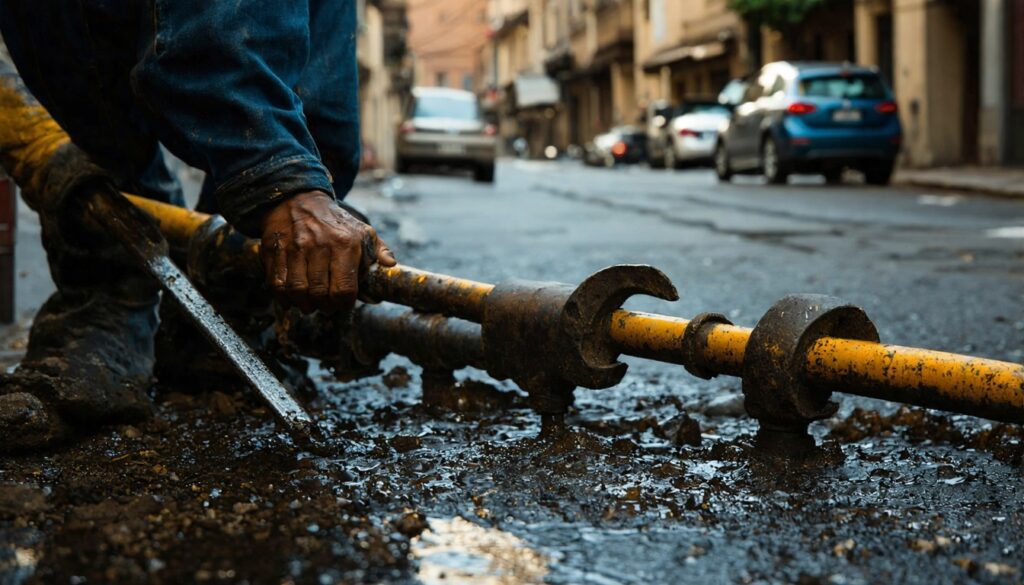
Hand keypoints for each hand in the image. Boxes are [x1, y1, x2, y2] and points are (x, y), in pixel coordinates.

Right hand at [261, 191, 395, 312]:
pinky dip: (284, 297)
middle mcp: (319, 246)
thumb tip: (391, 264)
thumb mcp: (362, 231)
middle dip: (325, 307)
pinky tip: (292, 298)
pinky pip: (277, 283)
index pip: (344, 289)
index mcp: (344, 244)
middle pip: (320, 293)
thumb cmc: (335, 222)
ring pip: (297, 291)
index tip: (343, 304)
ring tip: (311, 304)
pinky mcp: (275, 251)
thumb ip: (379, 250)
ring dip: (305, 304)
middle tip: (327, 307)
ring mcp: (295, 249)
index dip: (344, 304)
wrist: (299, 200)